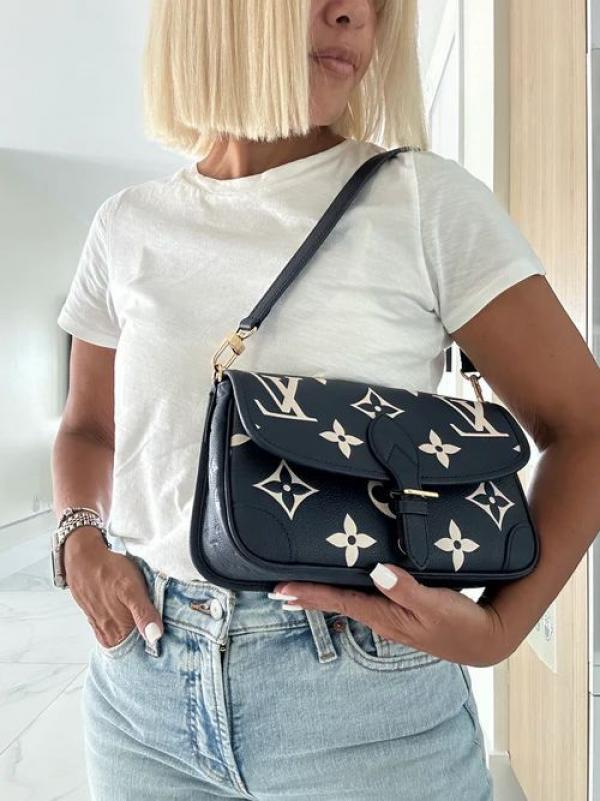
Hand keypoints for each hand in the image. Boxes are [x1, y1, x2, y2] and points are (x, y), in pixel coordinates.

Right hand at [64, 527, 162, 648]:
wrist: (83, 556)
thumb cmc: (109, 570)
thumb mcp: (132, 588)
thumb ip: (143, 613)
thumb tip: (155, 638)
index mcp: (118, 630)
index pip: (139, 651)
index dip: (154, 648)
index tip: (168, 644)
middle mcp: (108, 632)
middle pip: (130, 647)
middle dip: (145, 644)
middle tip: (163, 634)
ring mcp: (100, 625)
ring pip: (120, 639)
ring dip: (134, 636)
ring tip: (147, 626)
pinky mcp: (94, 616)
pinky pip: (110, 629)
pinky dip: (121, 628)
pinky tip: (128, 619)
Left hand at [273, 562, 510, 666]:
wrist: (484, 640)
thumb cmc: (461, 623)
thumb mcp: (436, 605)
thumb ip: (407, 589)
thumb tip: (377, 572)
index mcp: (384, 615)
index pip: (338, 600)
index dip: (308, 594)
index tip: (280, 591)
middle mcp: (381, 617)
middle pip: (336, 602)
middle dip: (307, 596)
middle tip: (276, 590)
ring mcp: (389, 616)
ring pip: (348, 600)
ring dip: (323, 593)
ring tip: (299, 586)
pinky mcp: (399, 611)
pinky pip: (364, 598)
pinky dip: (345, 590)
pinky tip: (343, 583)